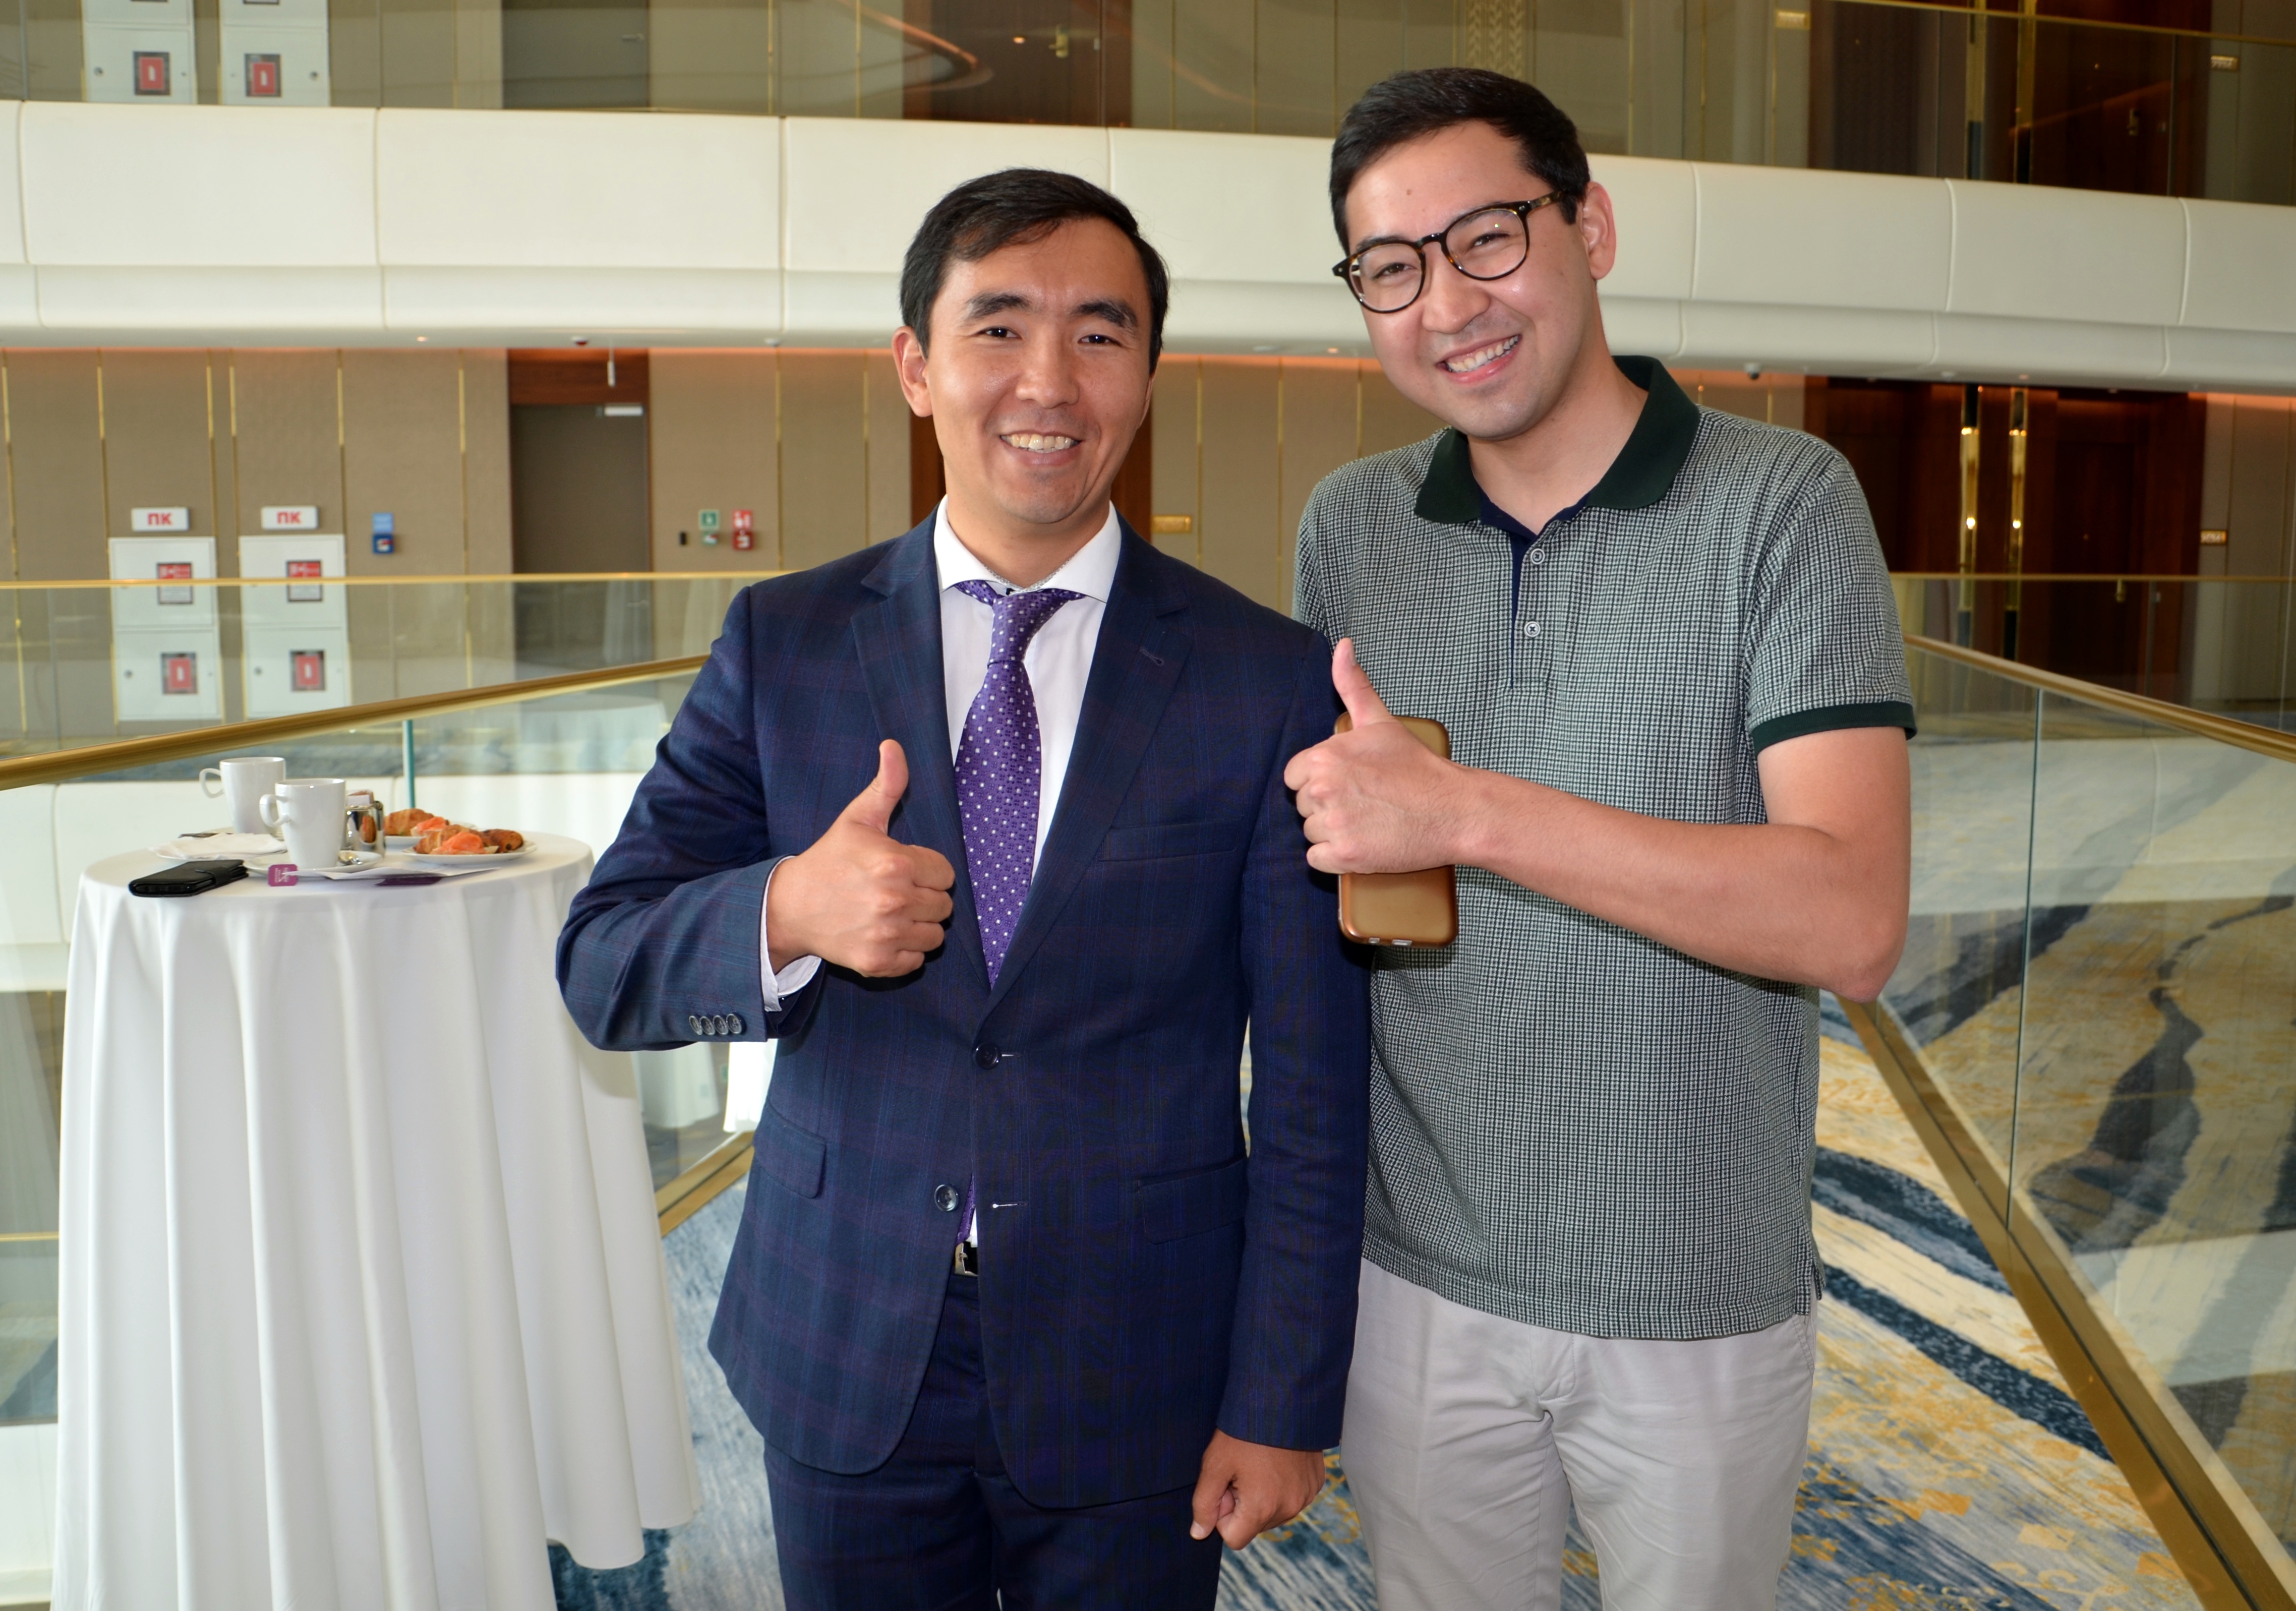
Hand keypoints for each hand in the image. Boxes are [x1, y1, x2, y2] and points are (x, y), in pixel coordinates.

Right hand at [765, 740, 955, 975]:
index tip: (903, 869)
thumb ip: (887, 784)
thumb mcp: (858, 818)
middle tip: (894, 891)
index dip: (927, 870)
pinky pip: (916, 960)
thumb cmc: (830, 860)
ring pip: (935, 936)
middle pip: (944, 906)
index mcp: (895, 863)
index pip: (946, 874)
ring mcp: (885, 935)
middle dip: (924, 897)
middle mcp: (893, 901)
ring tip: (890, 913)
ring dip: (918, 926)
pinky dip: (904, 951)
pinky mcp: (877, 963)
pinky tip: (882, 934)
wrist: (790, 907)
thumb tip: (893, 745)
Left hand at [1189, 1431, 1327, 1549]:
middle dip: (1243, 1505)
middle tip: (1241, 1470)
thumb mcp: (1215, 1465)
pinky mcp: (1315, 1483)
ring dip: (1262, 1496)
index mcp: (1262, 1508)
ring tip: (1258, 1463)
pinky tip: (1276, 1460)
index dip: (1223, 1515)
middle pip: (1254, 1525)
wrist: (1281, 1398)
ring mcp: (1305, 1496)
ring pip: (1273, 1512)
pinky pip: (1292, 1497)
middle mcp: (1289, 1508)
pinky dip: (1281, 1485)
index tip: (1225, 1486)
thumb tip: (1199, 1533)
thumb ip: (1204, 1504)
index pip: (1234, 1538)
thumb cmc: (1243, 1430)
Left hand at [1282, 639, 1467, 874]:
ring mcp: (1335, 824)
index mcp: (1325, 757)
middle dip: (1328, 806)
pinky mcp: (1345, 856)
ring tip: (1369, 821)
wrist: (1454, 809)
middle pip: (1303, 806)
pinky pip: (1318, 860)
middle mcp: (1324, 789)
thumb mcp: (1380, 721)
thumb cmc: (1418, 768)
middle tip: (1365, 802)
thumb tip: (1343, 646)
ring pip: (1311, 833)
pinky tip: (1363, 842)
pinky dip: (1337, 858)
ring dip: (1335, 832)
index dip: (1319, 781)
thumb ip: (1353, 684)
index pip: (1293, 777)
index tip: (1349, 784)